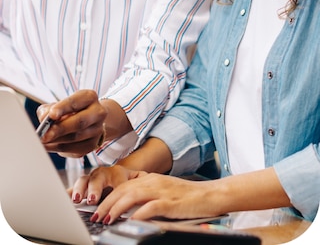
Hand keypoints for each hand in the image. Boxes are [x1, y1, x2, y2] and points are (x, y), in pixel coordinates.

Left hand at [37, 90, 106, 156]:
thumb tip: (44, 119)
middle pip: (79, 122)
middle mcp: (97, 112)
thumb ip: (49, 109)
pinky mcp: (92, 144)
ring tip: (42, 141)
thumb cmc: (71, 110)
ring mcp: (97, 130)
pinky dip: (58, 148)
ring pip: (76, 138)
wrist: (89, 120)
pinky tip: (48, 146)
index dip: (62, 108)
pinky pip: (74, 149)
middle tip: (45, 135)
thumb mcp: (60, 104)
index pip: (75, 102)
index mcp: (89, 97)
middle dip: (60, 129)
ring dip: (57, 141)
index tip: (51, 115)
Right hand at [69, 165, 145, 204]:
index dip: (116, 188)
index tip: (118, 199)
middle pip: (98, 178)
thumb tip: (143, 196)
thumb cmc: (131, 181)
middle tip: (93, 199)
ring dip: (80, 190)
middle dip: (95, 188)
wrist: (124, 175)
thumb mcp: (139, 182)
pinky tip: (64, 198)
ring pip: (84, 180)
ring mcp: (92, 179)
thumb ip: (139, 188)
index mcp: (118, 172)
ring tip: (78, 200)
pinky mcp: (83, 186)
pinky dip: (69, 193)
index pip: (118, 179)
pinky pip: (74, 188)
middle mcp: (103, 173)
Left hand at [90, 173, 220, 223]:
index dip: (107, 197)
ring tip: (106, 219)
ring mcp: (161, 191)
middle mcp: (153, 181)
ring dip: (116, 208)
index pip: (122, 186)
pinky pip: (150, 207)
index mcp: (150, 178)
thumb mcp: (163, 192)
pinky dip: (137, 214)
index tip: (97, 209)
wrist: (210, 194)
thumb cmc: (188, 196)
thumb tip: (128, 209)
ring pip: (131, 196)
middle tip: (95, 216)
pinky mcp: (170, 202)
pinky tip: (129, 221)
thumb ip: (147, 197)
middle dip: (106, 203)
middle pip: (123, 190)